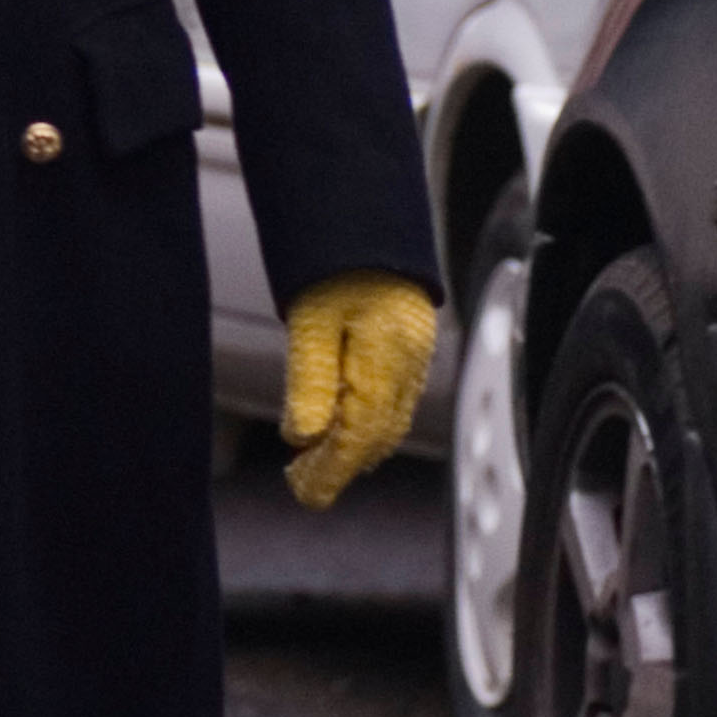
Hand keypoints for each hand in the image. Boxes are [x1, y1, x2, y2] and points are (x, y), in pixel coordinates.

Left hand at [280, 271, 436, 509]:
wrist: (368, 223)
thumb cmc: (336, 264)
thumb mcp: (309, 320)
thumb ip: (309, 380)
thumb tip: (303, 436)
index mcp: (385, 357)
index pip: (360, 433)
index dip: (331, 470)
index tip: (305, 493)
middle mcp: (408, 364)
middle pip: (376, 436)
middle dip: (339, 466)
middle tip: (302, 484)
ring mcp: (414, 360)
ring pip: (388, 424)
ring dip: (353, 450)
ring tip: (314, 465)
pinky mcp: (411, 352)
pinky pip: (394, 404)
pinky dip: (368, 426)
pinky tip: (342, 431)